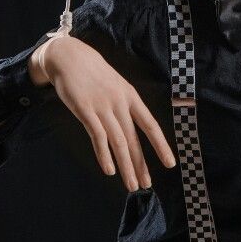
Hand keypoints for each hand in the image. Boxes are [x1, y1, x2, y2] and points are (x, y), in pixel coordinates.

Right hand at [37, 36, 175, 191]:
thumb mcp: (115, 84)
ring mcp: (103, 106)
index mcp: (130, 95)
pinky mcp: (85, 110)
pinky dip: (104, 155)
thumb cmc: (93, 72)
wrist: (69, 56)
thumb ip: (122, 104)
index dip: (161, 145)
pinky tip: (109, 170)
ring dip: (126, 165)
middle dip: (141, 163)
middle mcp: (120, 102)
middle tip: (147, 185)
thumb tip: (129, 127)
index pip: (150, 124)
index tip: (170, 163)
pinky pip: (98, 137)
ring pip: (119, 141)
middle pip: (134, 138)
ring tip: (131, 184)